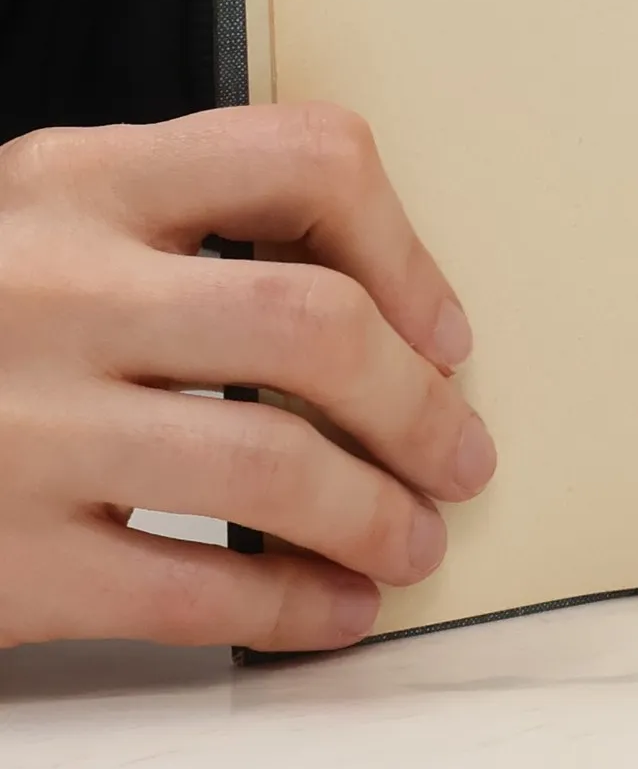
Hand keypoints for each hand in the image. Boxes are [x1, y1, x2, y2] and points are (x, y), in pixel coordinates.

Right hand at [0, 104, 494, 650]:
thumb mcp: (52, 218)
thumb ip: (189, 222)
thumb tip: (396, 309)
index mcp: (83, 180)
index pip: (305, 160)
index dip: (408, 251)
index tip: (443, 331)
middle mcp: (55, 289)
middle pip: (313, 325)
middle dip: (418, 405)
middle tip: (460, 454)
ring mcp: (21, 428)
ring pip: (272, 469)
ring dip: (378, 514)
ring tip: (415, 539)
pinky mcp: (0, 560)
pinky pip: (191, 592)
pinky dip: (295, 607)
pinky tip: (335, 608)